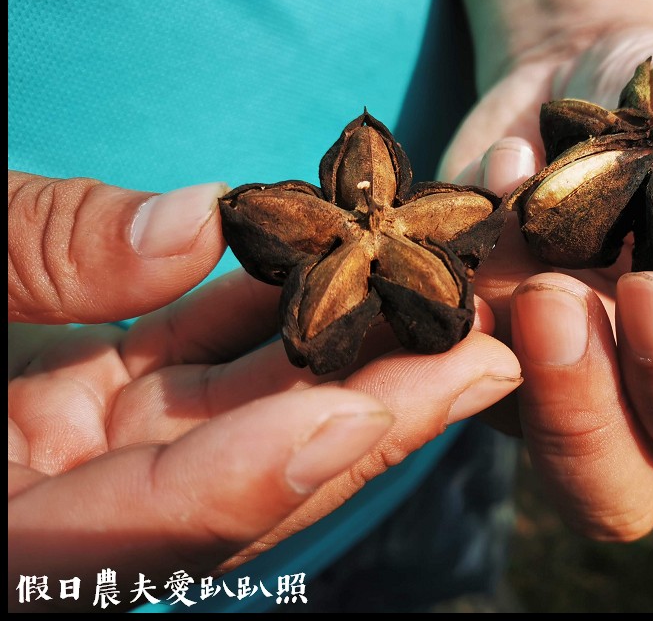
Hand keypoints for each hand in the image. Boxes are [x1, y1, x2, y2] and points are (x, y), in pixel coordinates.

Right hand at [7, 172, 521, 605]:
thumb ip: (32, 254)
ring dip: (337, 348)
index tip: (372, 412)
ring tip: (441, 289)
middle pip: (237, 487)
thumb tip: (189, 229)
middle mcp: (59, 513)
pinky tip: (336, 254)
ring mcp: (76, 454)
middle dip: (368, 417)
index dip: (260, 478)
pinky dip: (259, 309)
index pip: (144, 532)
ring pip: (230, 414)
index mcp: (1, 542)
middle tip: (484, 354)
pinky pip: (191, 358)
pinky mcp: (81, 397)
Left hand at [438, 0, 652, 539]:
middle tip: (555, 301)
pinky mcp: (461, 348)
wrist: (575, 90)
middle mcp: (632, 396)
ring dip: (499, 372)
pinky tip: (422, 241)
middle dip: (585, 413)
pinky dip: (419, 317)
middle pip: (617, 486)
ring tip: (492, 263)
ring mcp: (537, 385)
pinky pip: (425, 370)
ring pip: (512, 444)